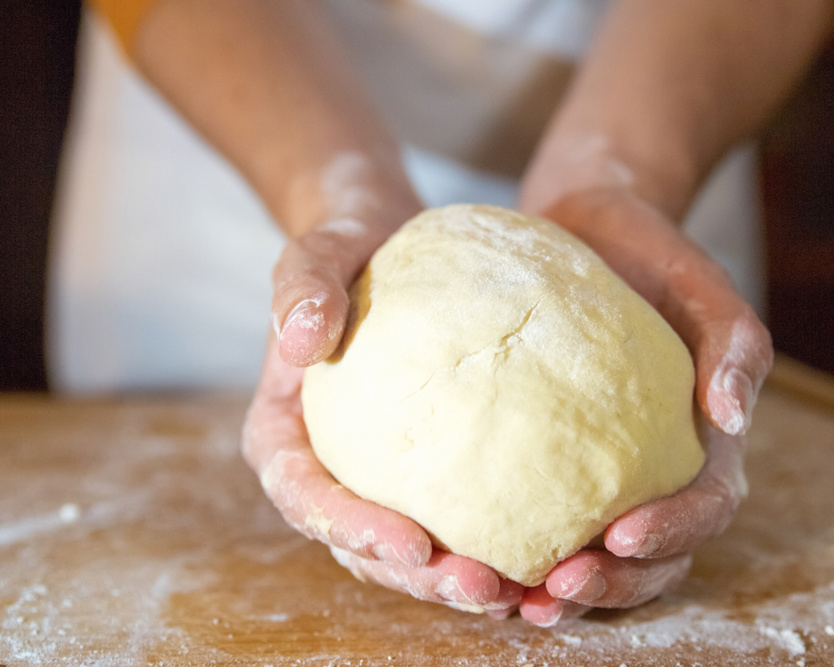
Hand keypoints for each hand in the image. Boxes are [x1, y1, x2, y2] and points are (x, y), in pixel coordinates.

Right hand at [243, 205, 522, 613]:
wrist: (387, 245)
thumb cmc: (346, 247)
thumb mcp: (317, 250)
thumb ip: (300, 285)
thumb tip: (300, 338)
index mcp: (285, 435)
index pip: (306, 497)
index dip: (353, 530)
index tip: (412, 546)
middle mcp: (327, 469)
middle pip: (361, 547)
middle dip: (419, 579)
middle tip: (483, 589)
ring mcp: (376, 476)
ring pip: (407, 553)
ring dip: (456, 583)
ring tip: (519, 595)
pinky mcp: (425, 470)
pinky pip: (451, 519)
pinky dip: (487, 548)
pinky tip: (539, 561)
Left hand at [516, 187, 770, 624]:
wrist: (591, 226)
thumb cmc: (654, 255)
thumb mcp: (703, 284)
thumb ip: (735, 342)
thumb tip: (731, 416)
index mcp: (704, 442)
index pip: (705, 508)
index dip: (671, 534)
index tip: (618, 537)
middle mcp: (657, 471)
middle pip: (653, 557)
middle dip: (612, 587)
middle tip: (555, 590)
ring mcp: (605, 472)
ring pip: (599, 557)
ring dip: (565, 593)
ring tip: (514, 605)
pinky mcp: (552, 460)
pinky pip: (542, 517)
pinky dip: (518, 551)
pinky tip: (474, 559)